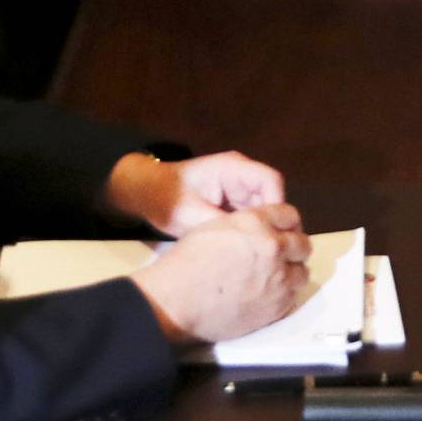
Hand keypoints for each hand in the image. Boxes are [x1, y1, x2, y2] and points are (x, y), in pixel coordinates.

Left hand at [103, 151, 286, 236]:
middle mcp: (240, 175)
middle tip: (268, 249)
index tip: (271, 233)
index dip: (276, 206)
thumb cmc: (166, 199)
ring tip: (257, 251)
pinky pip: (250, 215)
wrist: (145, 194)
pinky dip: (249, 230)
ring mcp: (237, 187)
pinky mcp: (232, 201)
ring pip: (262, 207)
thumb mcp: (190, 216)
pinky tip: (246, 249)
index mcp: (232, 168)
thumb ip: (220, 226)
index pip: (270, 181)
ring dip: (259, 228)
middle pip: (270, 195)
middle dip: (270, 221)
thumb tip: (247, 245)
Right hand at [134, 205, 310, 344]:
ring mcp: (278, 277)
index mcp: (256, 222)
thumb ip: (246, 226)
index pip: (289, 214)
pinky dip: (283, 296)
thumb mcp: (214, 227)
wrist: (175, 301)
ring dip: (291, 274)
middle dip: (294, 249)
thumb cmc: (185, 264)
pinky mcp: (276, 306)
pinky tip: (267, 297)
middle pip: (302, 244)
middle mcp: (272, 246)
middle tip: (282, 258)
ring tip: (275, 280)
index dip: (286, 225)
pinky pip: (292, 298)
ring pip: (302, 273)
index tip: (283, 233)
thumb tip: (259, 231)